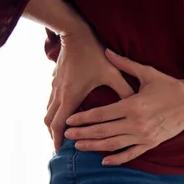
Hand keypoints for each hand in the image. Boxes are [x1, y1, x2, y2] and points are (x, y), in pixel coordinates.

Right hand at [45, 28, 133, 151]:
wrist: (74, 33)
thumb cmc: (93, 53)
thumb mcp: (111, 73)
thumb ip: (124, 90)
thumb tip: (135, 105)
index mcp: (71, 97)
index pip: (60, 124)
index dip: (59, 139)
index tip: (60, 150)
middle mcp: (60, 95)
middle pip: (49, 121)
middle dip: (53, 135)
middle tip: (59, 146)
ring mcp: (55, 88)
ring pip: (48, 112)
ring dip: (52, 124)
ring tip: (60, 134)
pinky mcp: (55, 81)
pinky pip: (50, 102)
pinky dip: (53, 112)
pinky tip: (62, 114)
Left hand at [64, 49, 183, 165]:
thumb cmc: (168, 85)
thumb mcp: (147, 73)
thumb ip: (124, 64)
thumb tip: (106, 50)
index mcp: (133, 105)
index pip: (101, 114)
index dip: (83, 119)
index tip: (69, 121)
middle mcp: (136, 123)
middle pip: (103, 132)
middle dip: (82, 134)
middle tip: (67, 135)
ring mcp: (144, 136)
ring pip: (113, 145)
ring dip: (94, 147)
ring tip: (78, 147)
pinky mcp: (151, 143)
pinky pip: (130, 154)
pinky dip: (116, 159)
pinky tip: (103, 160)